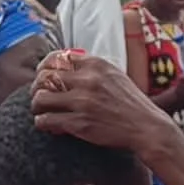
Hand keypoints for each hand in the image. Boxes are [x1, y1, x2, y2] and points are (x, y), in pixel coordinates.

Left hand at [32, 51, 177, 154]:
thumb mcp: (115, 75)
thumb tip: (69, 65)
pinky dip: (42, 123)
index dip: (45, 67)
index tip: (43, 75)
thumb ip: (93, 69)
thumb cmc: (132, 103)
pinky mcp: (79, 123)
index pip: (58, 57)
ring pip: (41, 98)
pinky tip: (47, 125)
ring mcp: (82, 102)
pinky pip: (46, 120)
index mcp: (96, 64)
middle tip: (39, 95)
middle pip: (45, 77)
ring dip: (36, 105)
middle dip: (36, 87)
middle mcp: (87, 80)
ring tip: (40, 111)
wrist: (147, 127)